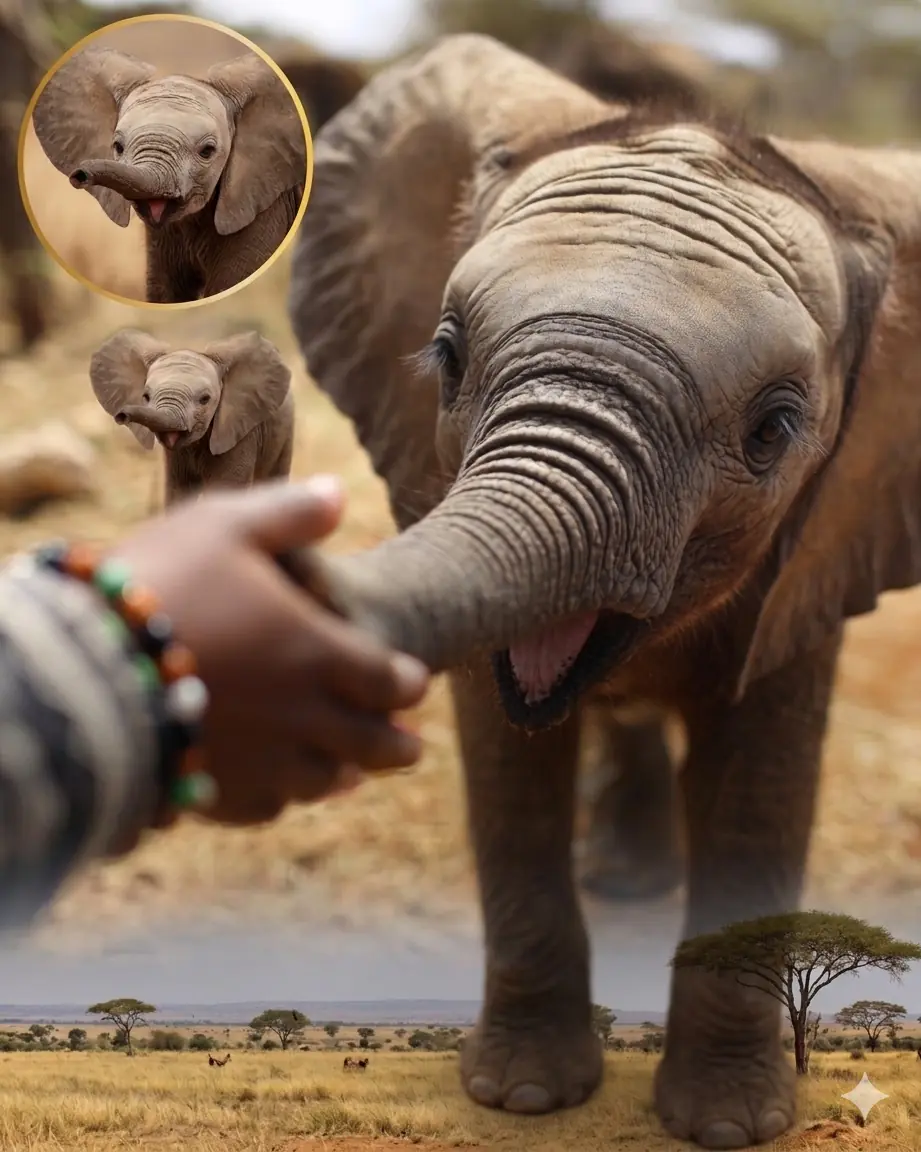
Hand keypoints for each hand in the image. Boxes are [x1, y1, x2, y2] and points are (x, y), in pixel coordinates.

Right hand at [108, 476, 430, 824]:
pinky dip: (282, 800)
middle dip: (398, 745)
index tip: (415, 683)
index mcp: (318, 653)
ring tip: (353, 773)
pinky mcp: (213, 790)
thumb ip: (289, 512)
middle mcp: (302, 716)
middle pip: (370, 744)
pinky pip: (262, 807)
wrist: (83, 662)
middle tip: (414, 747)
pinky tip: (279, 793)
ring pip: (320, 781)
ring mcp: (258, 761)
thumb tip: (339, 494)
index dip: (408, 682)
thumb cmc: (159, 582)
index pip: (388, 679)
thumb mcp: (227, 523)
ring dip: (345, 774)